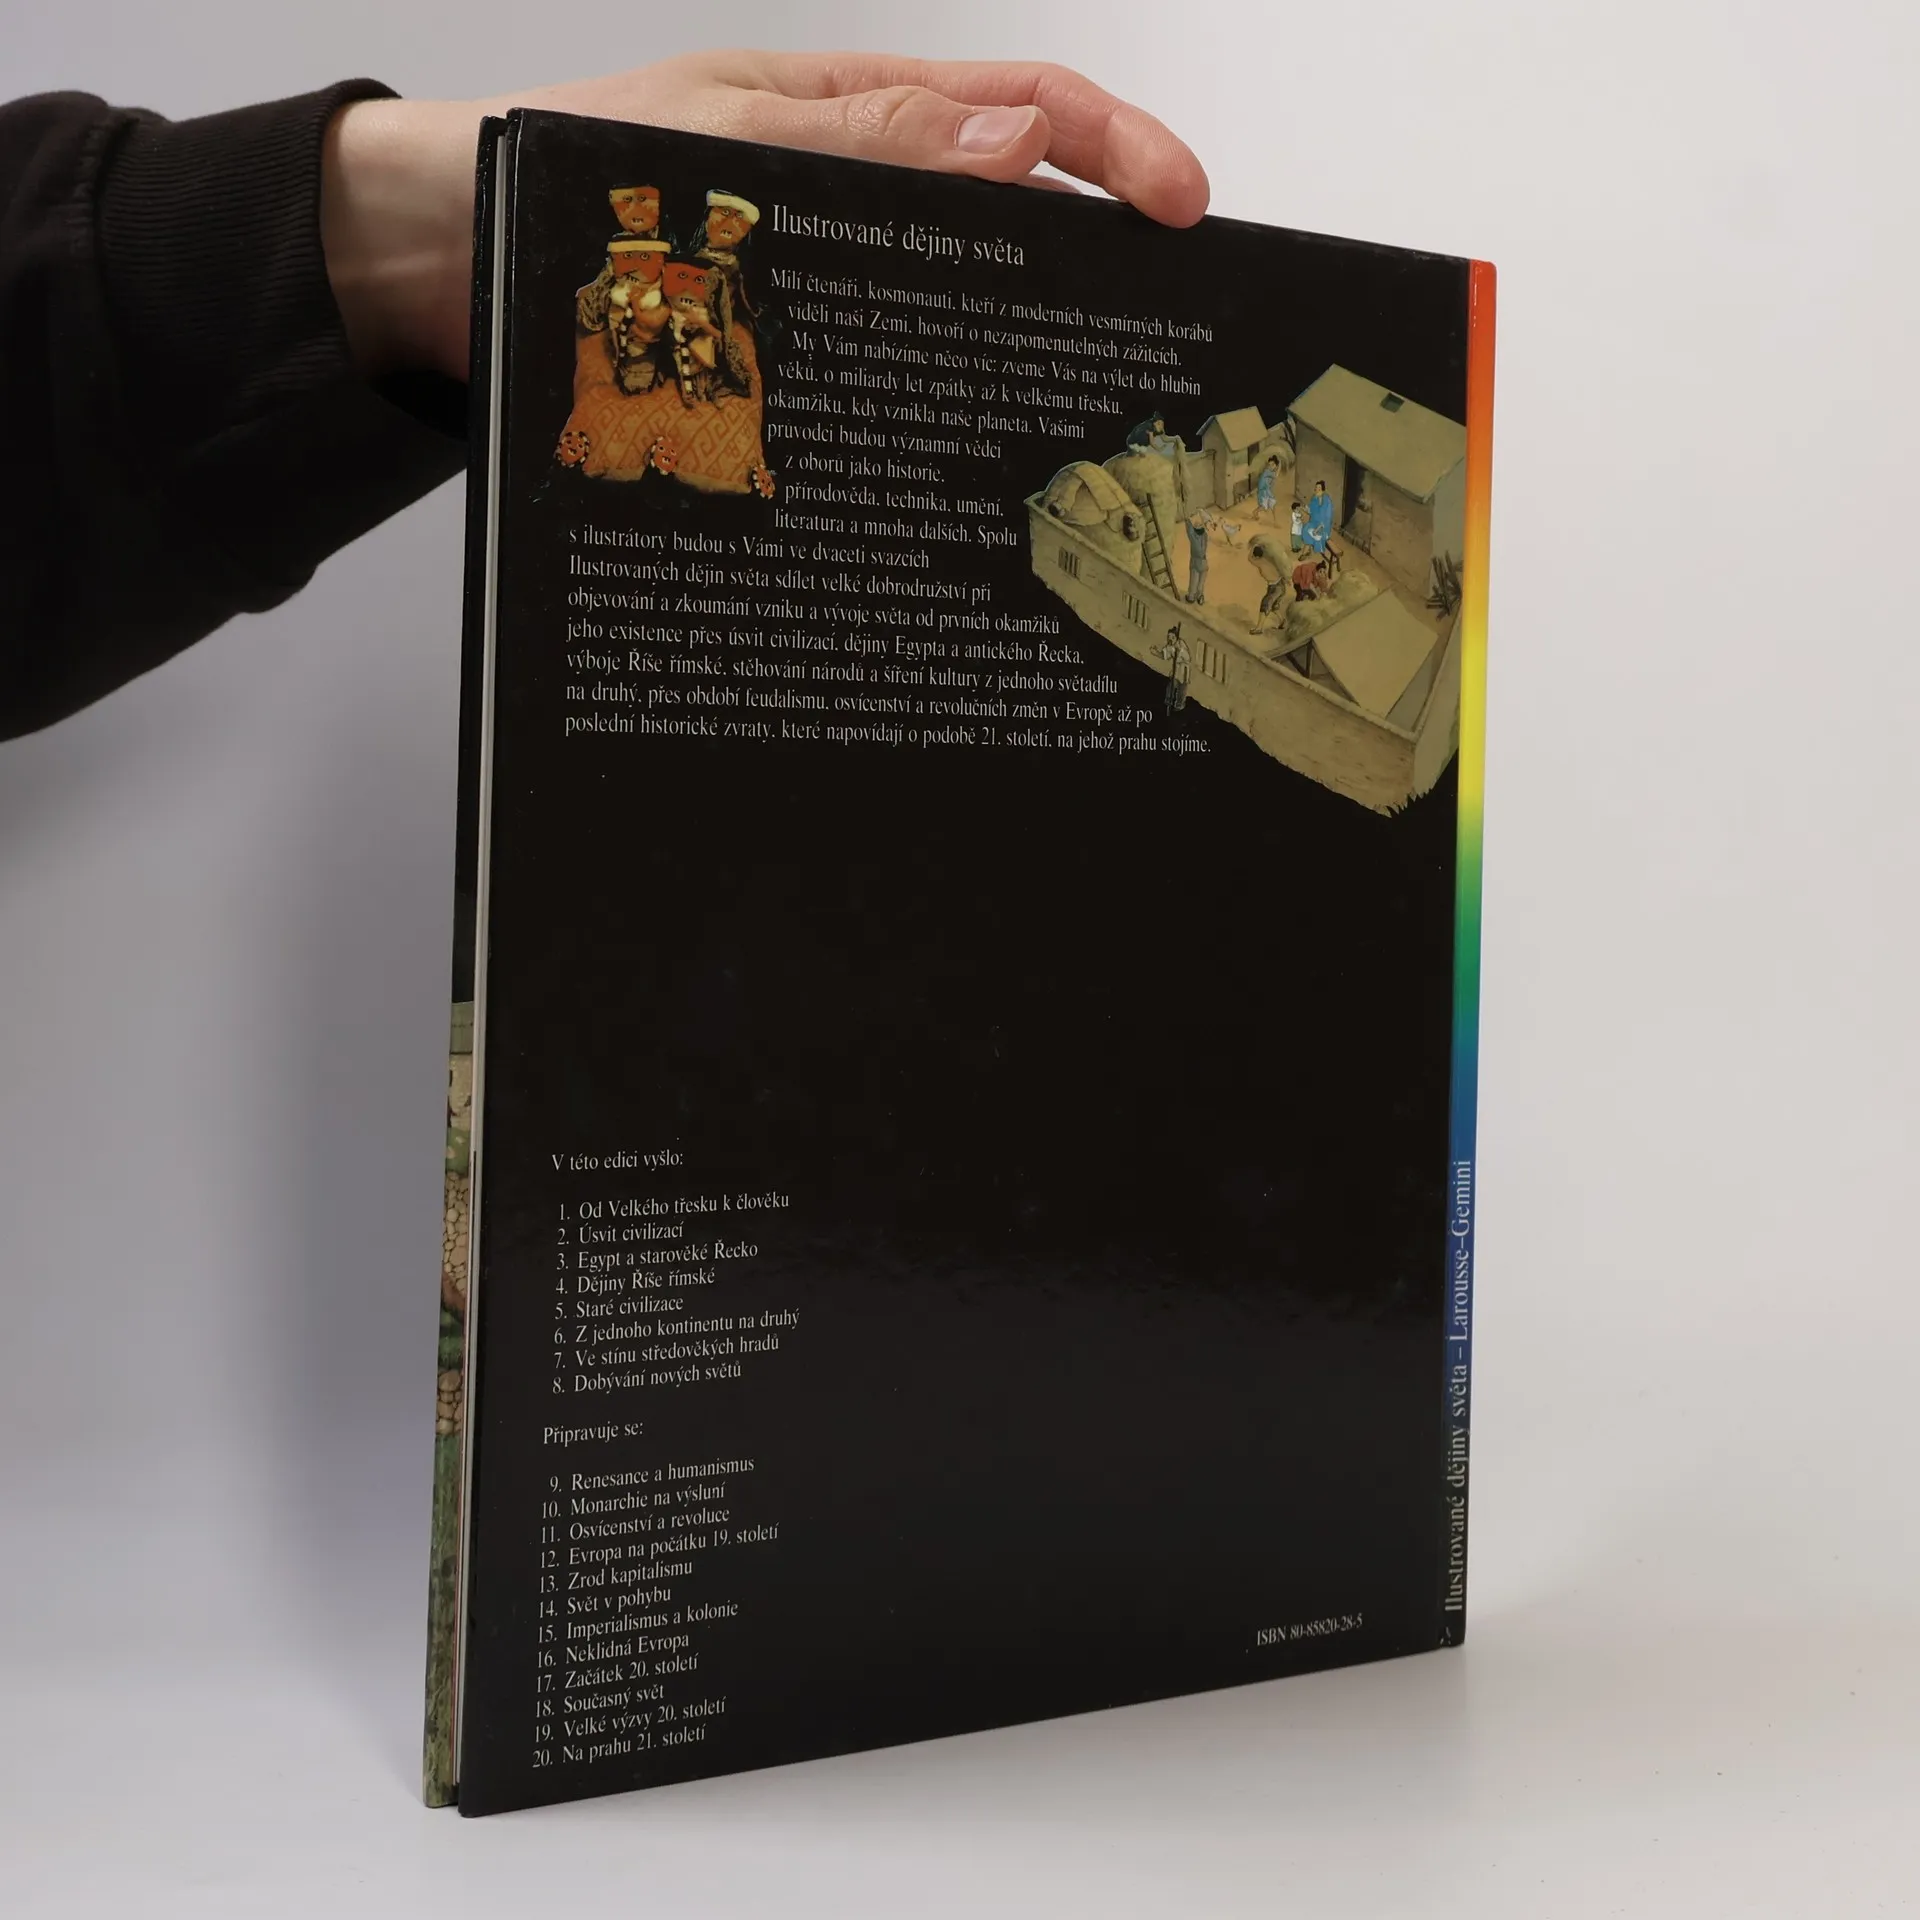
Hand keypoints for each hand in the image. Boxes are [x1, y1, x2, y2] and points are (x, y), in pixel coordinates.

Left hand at [321, 51, 1209, 380]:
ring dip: (1033, 306)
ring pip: (962, 277)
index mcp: (851, 106)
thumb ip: (873, 143)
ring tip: (1093, 363)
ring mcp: (826, 262)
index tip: (1183, 204)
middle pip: (1016, 191)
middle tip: (1168, 295)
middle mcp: (854, 182)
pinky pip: (890, 346)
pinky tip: (968, 415)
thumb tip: (1020, 142)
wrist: (439, 258)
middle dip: (1106, 227)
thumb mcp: (725, 141)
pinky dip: (944, 372)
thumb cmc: (560, 172)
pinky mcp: (788, 335)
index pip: (1022, 104)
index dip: (1115, 145)